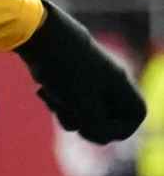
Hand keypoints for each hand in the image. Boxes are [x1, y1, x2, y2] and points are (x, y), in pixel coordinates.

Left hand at [16, 0, 146, 143]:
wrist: (41, 38)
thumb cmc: (66, 71)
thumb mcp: (83, 105)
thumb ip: (98, 126)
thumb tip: (102, 136)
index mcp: (121, 85)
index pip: (135, 117)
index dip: (118, 130)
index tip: (94, 128)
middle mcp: (110, 83)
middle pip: (106, 120)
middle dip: (84, 123)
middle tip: (69, 112)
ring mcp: (90, 82)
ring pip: (83, 114)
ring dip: (65, 113)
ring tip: (53, 95)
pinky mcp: (70, 81)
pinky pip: (68, 104)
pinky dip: (56, 102)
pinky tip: (42, 90)